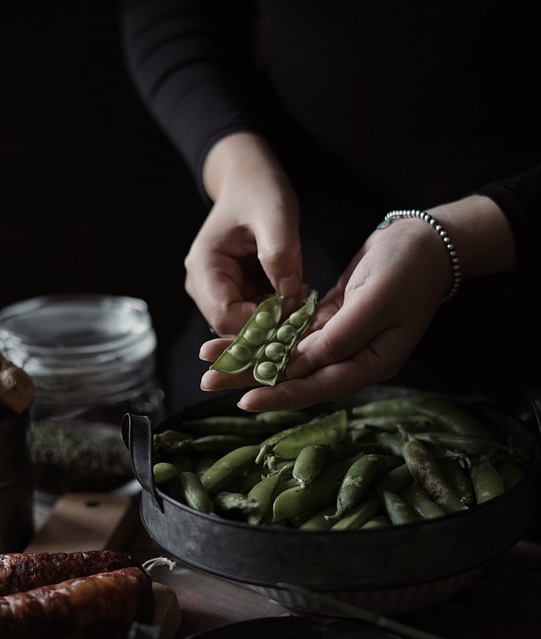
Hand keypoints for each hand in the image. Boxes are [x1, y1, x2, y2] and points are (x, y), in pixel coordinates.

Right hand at [184, 132, 304, 334]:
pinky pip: (254, 315)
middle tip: (304, 306)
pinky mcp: (233, 292)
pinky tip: (295, 295)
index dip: (261, 322)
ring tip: (301, 296)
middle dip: (269, 325)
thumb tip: (288, 295)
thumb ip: (280, 252)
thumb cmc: (259, 192)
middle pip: (233, 327)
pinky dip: (276, 312)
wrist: (250, 181)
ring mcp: (216, 291)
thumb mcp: (275, 214)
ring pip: (245, 325)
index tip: (295, 307)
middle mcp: (203, 286)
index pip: (226, 317)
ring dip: (275, 320)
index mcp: (203, 267)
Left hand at [199, 195, 515, 410]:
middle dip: (252, 377)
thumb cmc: (409, 267)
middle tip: (209, 378)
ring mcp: (343, 339)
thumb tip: (300, 364)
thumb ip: (340, 335)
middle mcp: (354, 358)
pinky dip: (268, 333)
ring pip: (289, 353)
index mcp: (372, 363)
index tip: (244, 399)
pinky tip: (240, 334)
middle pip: (297, 375)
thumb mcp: (376, 299)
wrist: (428, 239)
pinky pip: (294, 333)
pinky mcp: (333, 318)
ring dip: (252, 354)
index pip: (319, 386)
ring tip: (212, 354)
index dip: (281, 394)